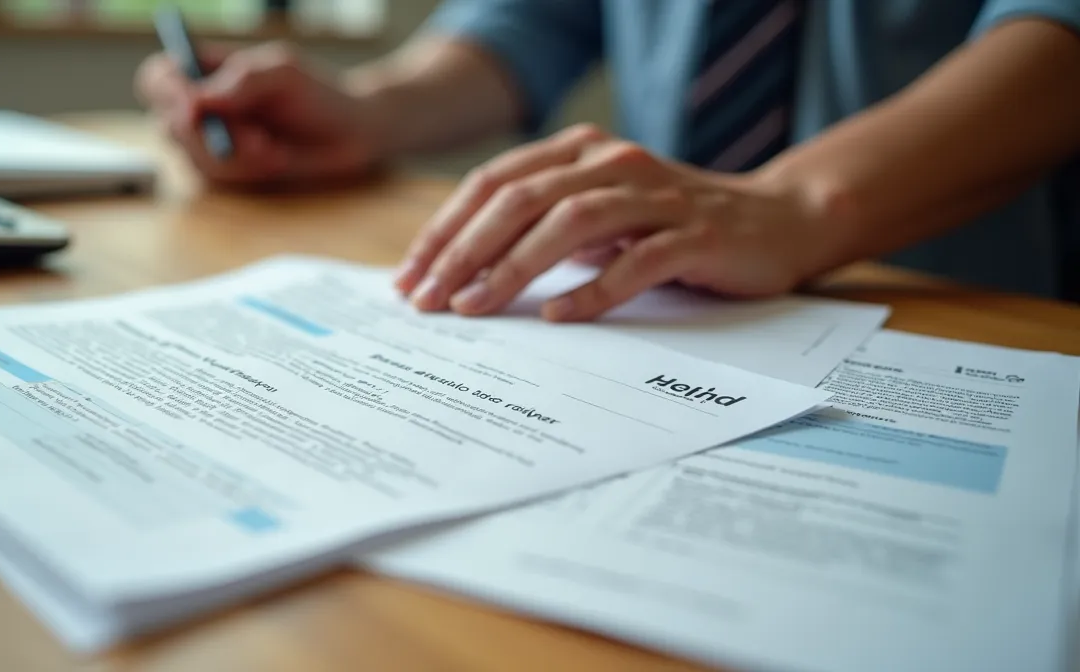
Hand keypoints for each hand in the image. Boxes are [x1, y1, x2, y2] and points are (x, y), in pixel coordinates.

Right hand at [135, 41, 383, 185]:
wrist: (352, 136)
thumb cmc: (319, 94)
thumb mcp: (284, 73)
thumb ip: (241, 81)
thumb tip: (196, 101)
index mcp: (206, 70)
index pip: (158, 78)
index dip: (166, 93)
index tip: (195, 108)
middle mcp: (201, 108)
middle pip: (168, 125)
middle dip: (214, 137)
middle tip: (259, 136)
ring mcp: (211, 144)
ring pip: (194, 159)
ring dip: (238, 158)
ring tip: (276, 148)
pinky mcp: (227, 175)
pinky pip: (216, 182)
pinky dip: (248, 173)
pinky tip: (276, 160)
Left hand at [393, 124, 840, 321]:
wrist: (779, 220)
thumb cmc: (672, 226)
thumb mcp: (599, 219)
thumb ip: (542, 230)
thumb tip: (460, 272)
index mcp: (581, 152)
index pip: (493, 183)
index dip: (445, 229)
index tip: (409, 277)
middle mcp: (613, 162)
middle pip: (520, 199)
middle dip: (462, 251)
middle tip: (426, 300)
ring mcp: (657, 196)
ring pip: (569, 224)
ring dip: (512, 268)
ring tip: (472, 307)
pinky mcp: (696, 233)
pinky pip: (637, 261)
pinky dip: (592, 289)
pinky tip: (556, 316)